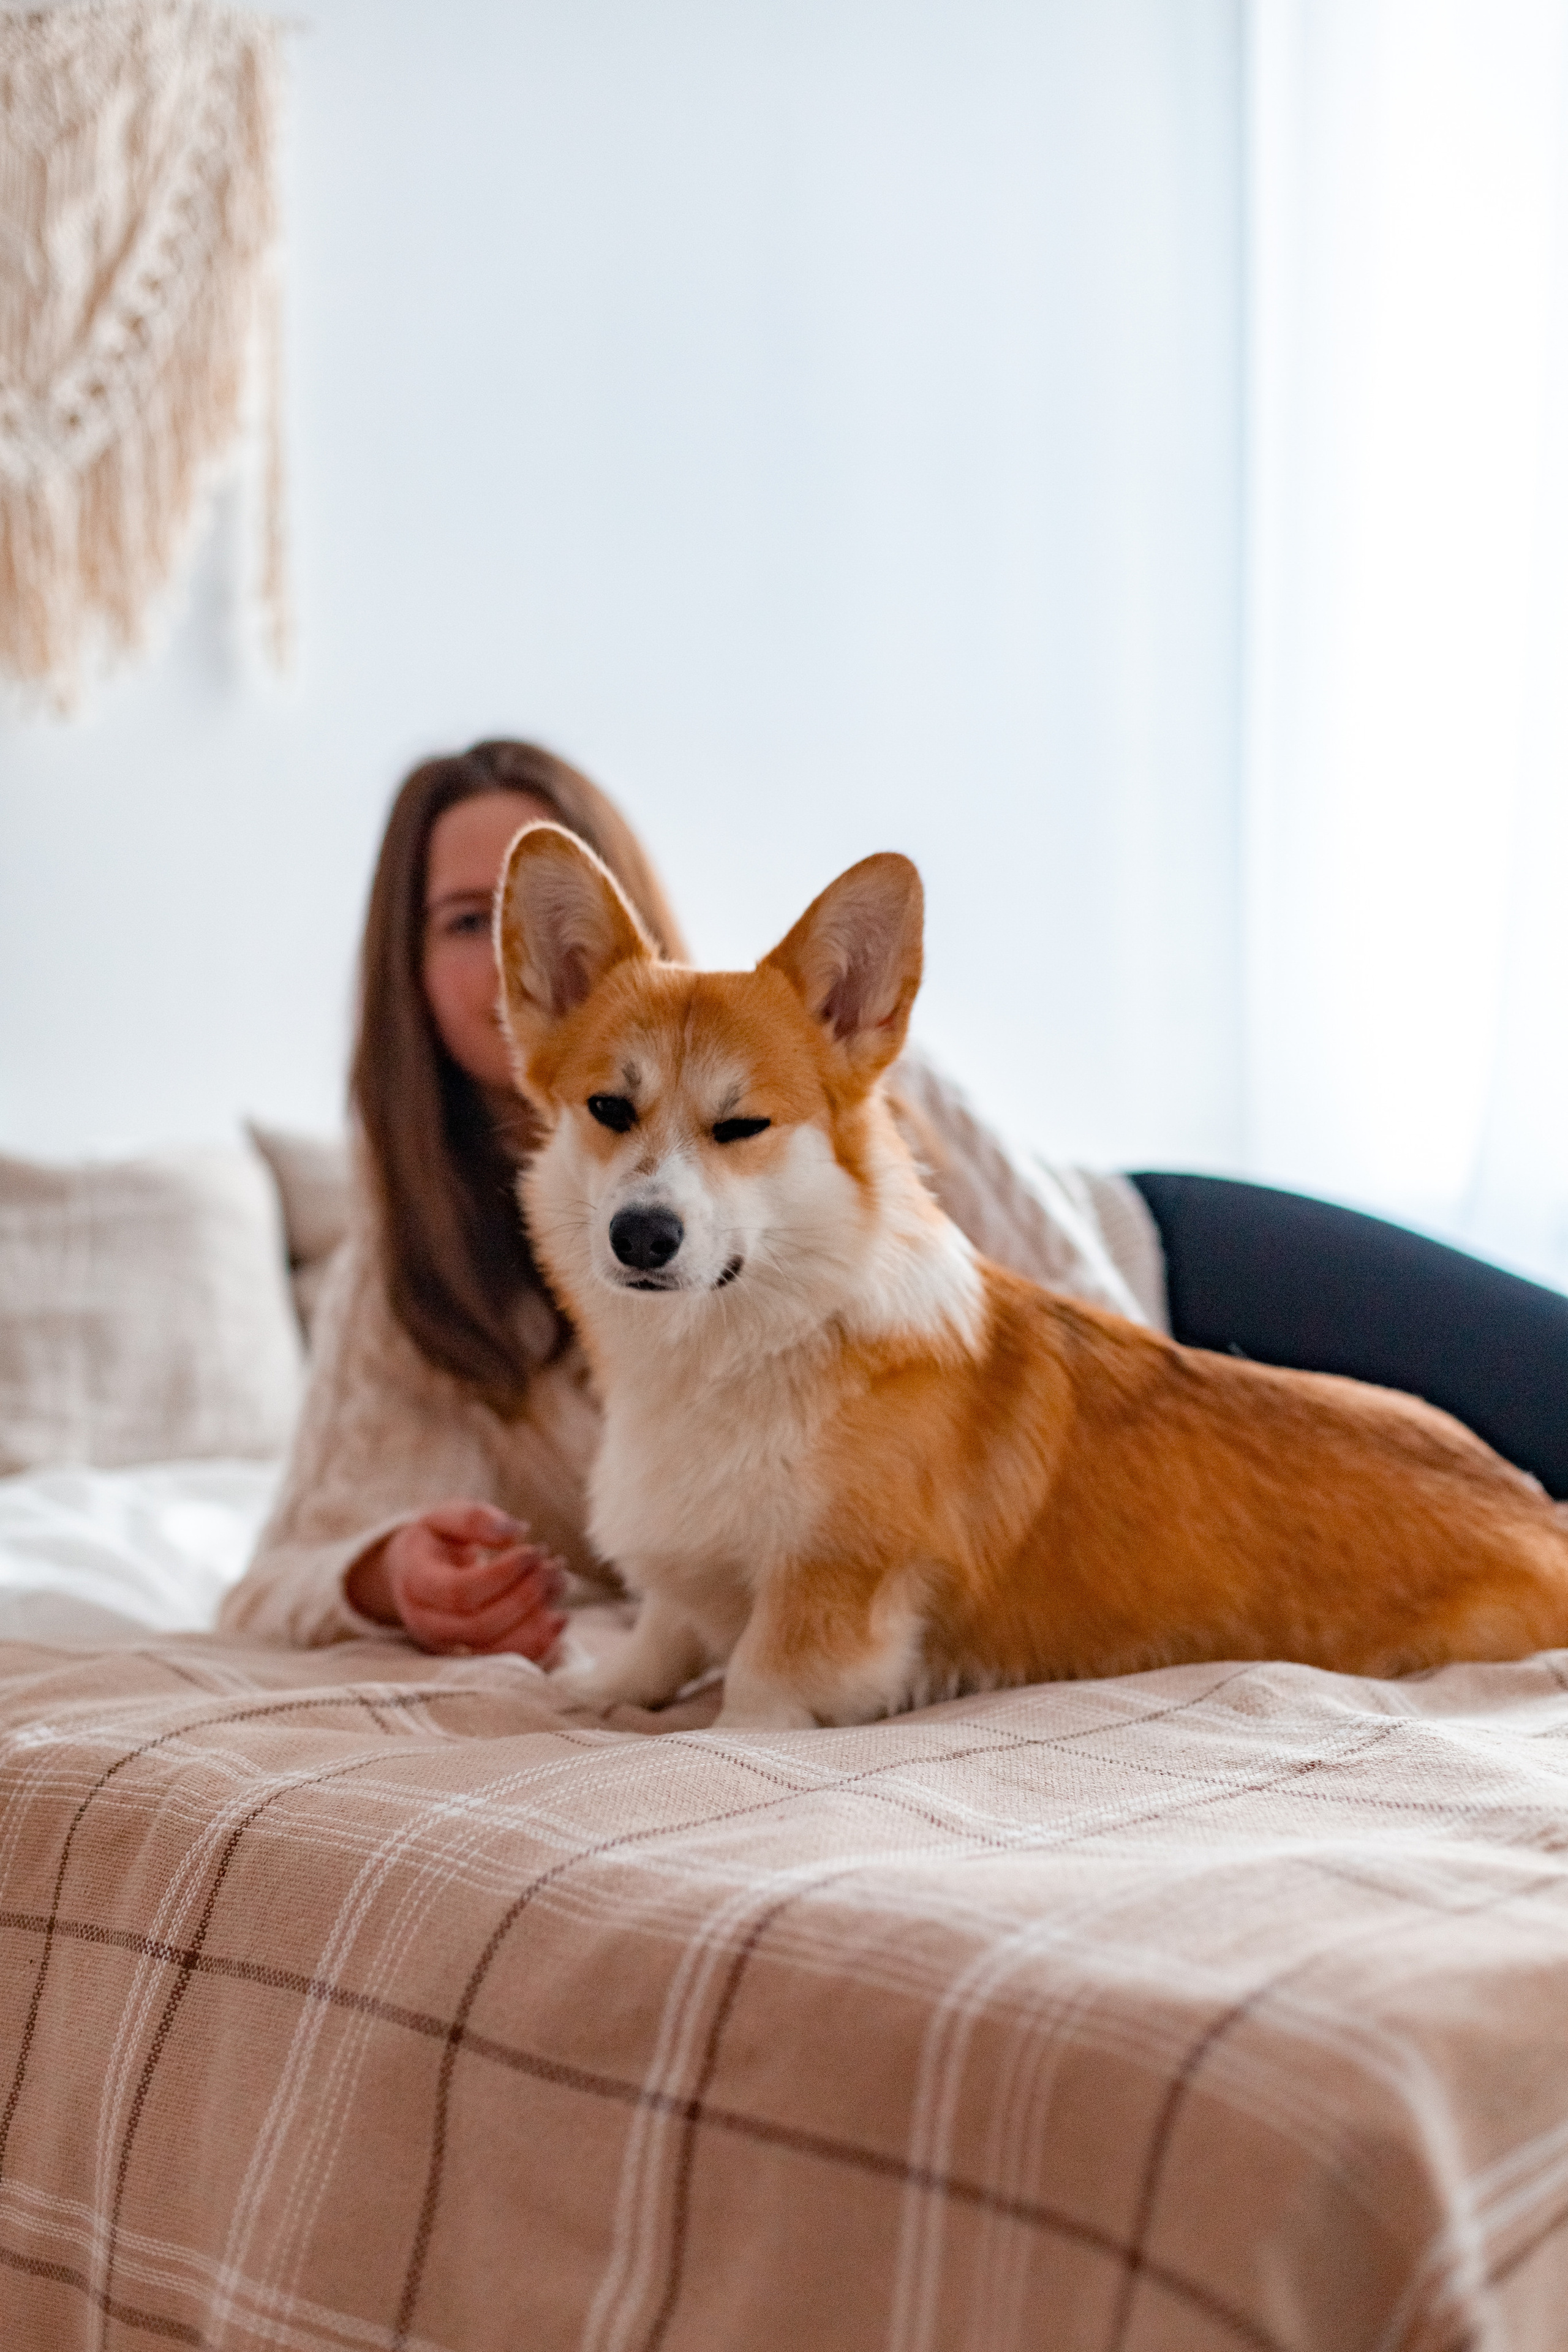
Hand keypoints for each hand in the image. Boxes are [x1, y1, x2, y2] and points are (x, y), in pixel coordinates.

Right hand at [346, 1501, 567, 1660]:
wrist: (416, 1572)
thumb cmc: (436, 1540)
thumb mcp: (445, 1517)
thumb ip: (475, 1519)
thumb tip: (516, 1531)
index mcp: (416, 1584)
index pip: (460, 1593)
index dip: (503, 1575)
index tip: (533, 1550)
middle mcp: (428, 1623)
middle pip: (480, 1626)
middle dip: (524, 1596)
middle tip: (552, 1565)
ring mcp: (449, 1646)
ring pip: (495, 1651)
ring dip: (536, 1621)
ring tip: (560, 1582)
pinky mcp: (471, 1657)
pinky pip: (506, 1662)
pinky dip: (539, 1644)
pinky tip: (560, 1617)